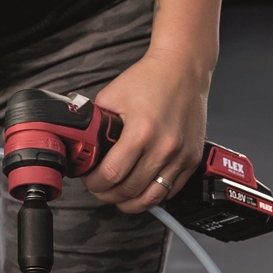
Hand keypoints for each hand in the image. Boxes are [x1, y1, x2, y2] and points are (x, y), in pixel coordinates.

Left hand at [82, 51, 209, 212]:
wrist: (183, 69)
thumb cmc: (150, 79)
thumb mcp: (112, 95)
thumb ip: (95, 121)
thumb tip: (80, 142)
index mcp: (141, 131)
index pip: (111, 175)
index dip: (94, 183)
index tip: (89, 179)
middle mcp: (164, 147)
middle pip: (129, 191)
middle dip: (107, 194)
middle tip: (98, 187)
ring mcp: (181, 156)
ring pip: (151, 198)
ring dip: (129, 202)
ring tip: (117, 195)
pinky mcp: (192, 160)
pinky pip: (170, 191)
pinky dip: (152, 196)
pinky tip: (140, 190)